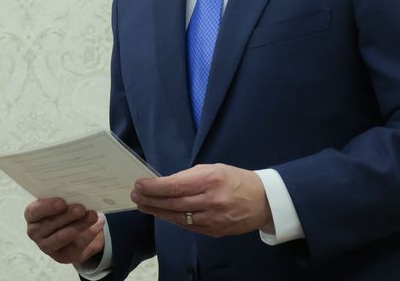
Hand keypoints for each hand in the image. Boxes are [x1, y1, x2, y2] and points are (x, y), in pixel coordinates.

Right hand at [23, 197, 105, 265]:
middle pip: (49, 225)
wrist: (69, 234)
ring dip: (79, 226)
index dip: (47, 207)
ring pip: (61, 237)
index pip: (35, 211)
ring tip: (92, 216)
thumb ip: (66, 198)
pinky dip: (88, 236)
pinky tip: (97, 227)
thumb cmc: (61, 212)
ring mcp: (47, 246)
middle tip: (81, 208)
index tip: (62, 202)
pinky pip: (75, 247)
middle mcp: (35, 232)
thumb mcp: (60, 202)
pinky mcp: (61, 256)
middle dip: (67, 216)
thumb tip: (80, 193)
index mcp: (32, 215)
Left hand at [130, 164, 271, 236]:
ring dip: (158, 212)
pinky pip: (189, 226)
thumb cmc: (235, 180)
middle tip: (136, 196)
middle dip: (151, 200)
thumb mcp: (213, 169)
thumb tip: (164, 183)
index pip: (175, 185)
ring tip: (144, 206)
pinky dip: (173, 220)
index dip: (154, 187)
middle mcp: (211, 200)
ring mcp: (213, 219)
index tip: (139, 185)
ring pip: (179, 217)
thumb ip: (189, 176)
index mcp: (210, 180)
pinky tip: (162, 214)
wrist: (263, 201)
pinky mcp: (215, 231)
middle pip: (174, 203)